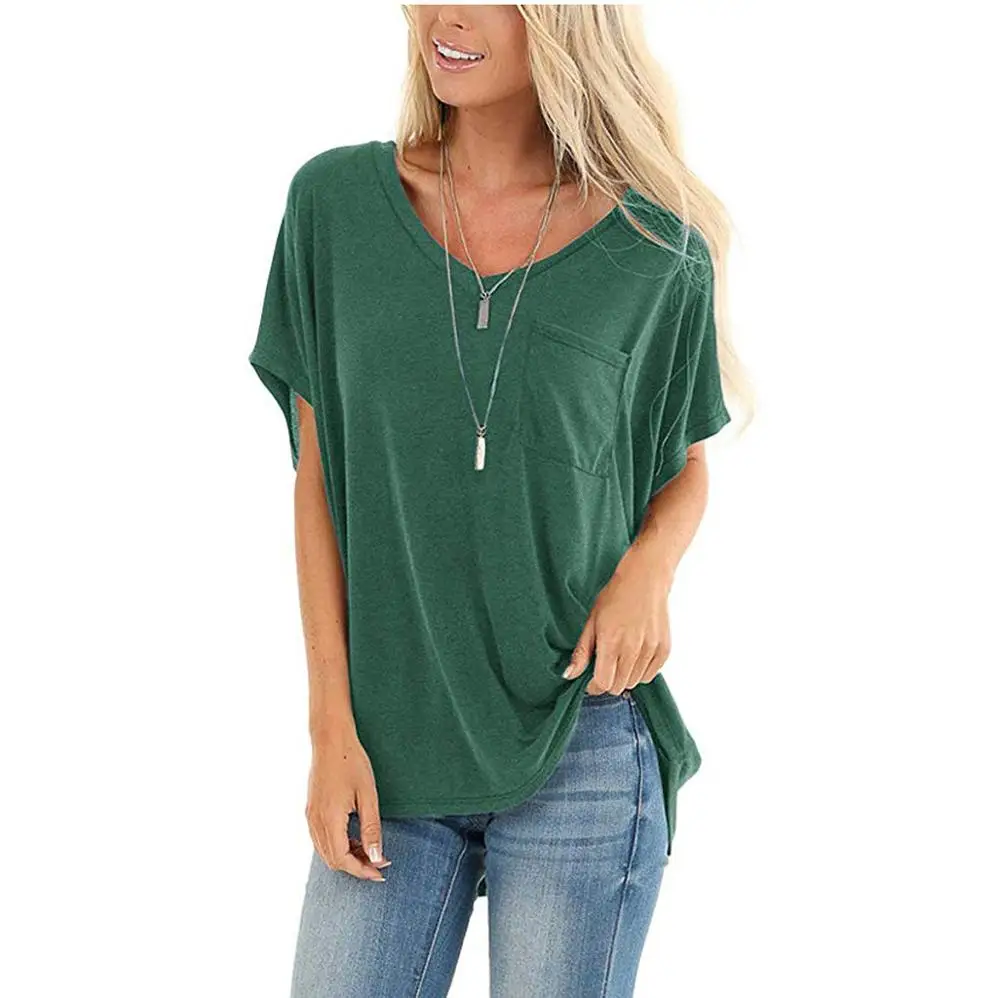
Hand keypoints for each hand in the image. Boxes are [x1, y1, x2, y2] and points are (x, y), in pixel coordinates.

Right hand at [305, 734, 390, 881]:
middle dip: (355, 867)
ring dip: (346, 857)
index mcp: (329, 819)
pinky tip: (353, 838)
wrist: (331, 739)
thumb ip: (371, 829)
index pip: (342, 860)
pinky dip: (337, 846)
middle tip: (378, 863)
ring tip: (368, 850)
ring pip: (325, 851)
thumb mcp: (368, 795)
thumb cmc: (352, 762)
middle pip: (332, 860)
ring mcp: (310, 816)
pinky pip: (321, 839)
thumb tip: (376, 857)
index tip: (380, 872)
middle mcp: (315, 821)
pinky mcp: (311, 810)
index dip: (362, 871)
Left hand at [562, 544, 673, 694]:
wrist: (645, 579)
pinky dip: (641, 670)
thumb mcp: (591, 621)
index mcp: (611, 643)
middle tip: (605, 664)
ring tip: (621, 656)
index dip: (594, 685)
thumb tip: (569, 675)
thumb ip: (581, 652)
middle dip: (609, 680)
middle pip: (619, 686)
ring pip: (635, 682)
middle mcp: (633, 650)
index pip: (603, 683)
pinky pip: (650, 675)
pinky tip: (635, 654)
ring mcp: (651, 650)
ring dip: (625, 675)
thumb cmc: (615, 596)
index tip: (591, 678)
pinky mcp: (664, 649)